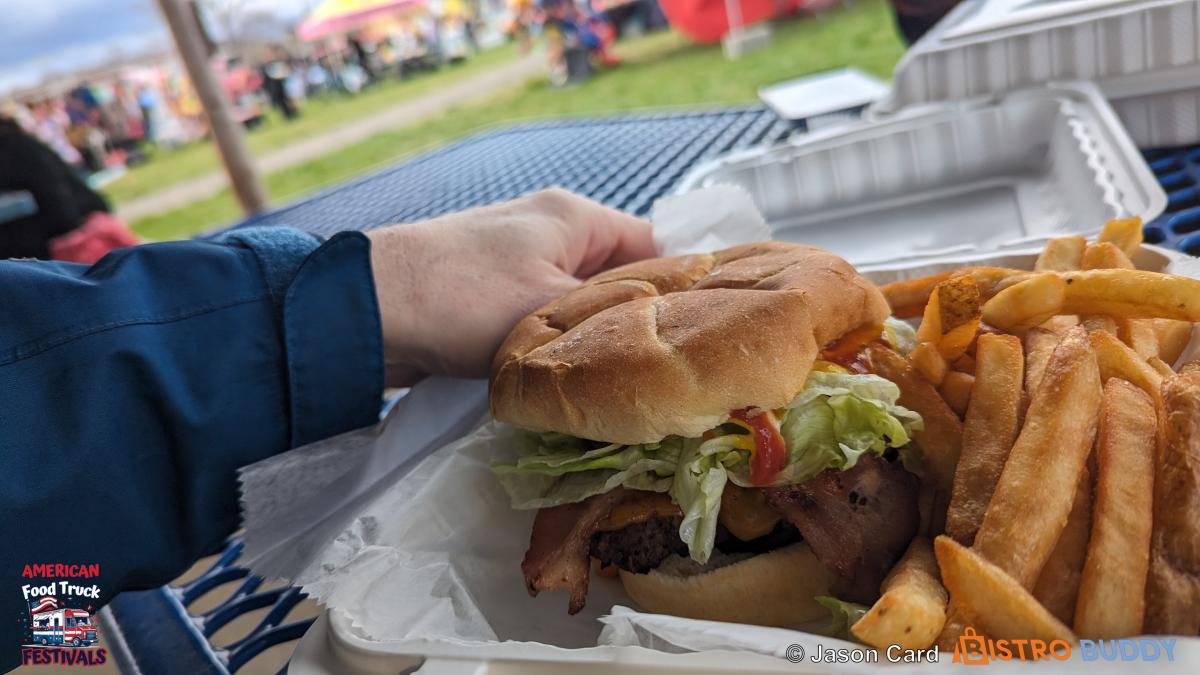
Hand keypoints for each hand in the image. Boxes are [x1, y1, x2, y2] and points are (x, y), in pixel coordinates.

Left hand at [368, 189, 655, 385]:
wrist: (364, 311)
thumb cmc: (464, 298)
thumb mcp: (552, 310)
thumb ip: (613, 321)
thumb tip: (659, 342)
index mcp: (574, 217)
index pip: (655, 245)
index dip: (682, 289)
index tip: (700, 337)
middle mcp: (548, 231)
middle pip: (617, 278)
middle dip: (634, 322)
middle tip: (662, 371)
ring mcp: (515, 263)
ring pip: (578, 305)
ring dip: (590, 340)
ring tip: (617, 382)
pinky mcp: (487, 296)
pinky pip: (541, 321)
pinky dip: (554, 348)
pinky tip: (566, 382)